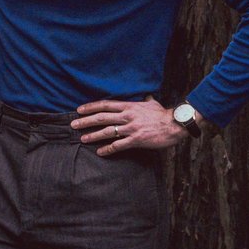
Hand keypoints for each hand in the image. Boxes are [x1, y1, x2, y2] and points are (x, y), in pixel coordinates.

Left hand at [70, 97, 198, 156]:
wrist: (175, 124)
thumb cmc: (163, 114)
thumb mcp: (152, 103)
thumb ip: (145, 101)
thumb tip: (146, 97)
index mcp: (129, 106)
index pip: (105, 105)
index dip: (91, 107)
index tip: (80, 110)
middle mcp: (127, 116)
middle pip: (102, 118)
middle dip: (86, 121)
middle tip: (74, 124)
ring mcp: (131, 128)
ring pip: (107, 131)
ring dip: (93, 135)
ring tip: (82, 138)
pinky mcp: (136, 140)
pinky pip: (118, 145)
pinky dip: (108, 149)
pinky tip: (100, 152)